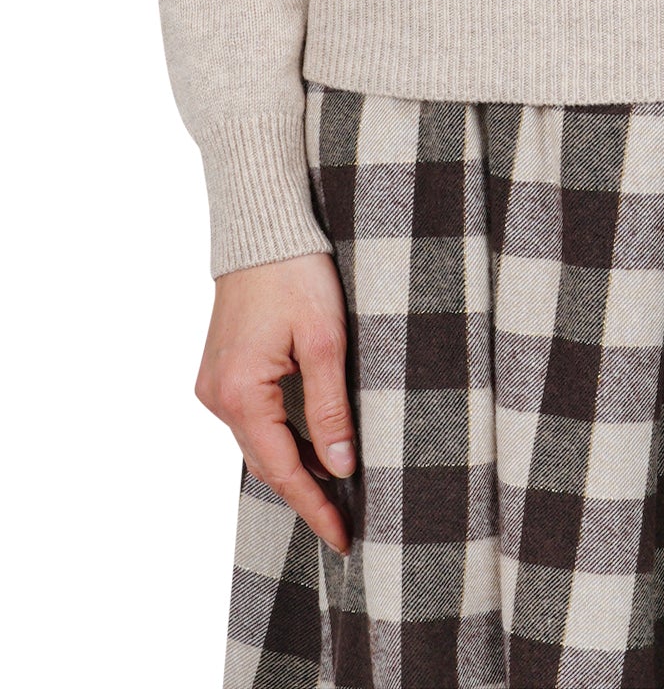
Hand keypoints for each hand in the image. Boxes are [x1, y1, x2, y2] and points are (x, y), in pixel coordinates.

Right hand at [195, 251, 355, 554]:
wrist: (263, 228)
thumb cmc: (297, 273)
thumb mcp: (326, 341)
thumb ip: (330, 409)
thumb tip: (341, 467)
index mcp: (241, 394)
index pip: (283, 470)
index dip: (316, 506)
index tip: (344, 538)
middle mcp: (217, 396)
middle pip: (266, 462)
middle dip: (306, 492)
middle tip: (346, 521)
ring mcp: (214, 384)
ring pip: (258, 442)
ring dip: (293, 464)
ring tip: (336, 489)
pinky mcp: (220, 371)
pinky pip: (251, 419)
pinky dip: (280, 437)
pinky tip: (308, 445)